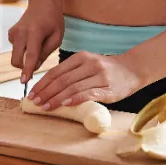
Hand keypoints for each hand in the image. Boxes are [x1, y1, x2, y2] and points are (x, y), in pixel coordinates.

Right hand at [8, 3, 63, 82]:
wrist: (42, 1)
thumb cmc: (53, 19)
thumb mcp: (57, 37)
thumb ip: (45, 53)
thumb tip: (33, 66)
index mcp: (35, 32)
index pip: (30, 55)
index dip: (27, 70)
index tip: (23, 81)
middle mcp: (21, 32)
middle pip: (16, 59)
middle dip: (24, 67)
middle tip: (36, 63)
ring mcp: (13, 32)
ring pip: (16, 55)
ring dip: (25, 56)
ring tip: (37, 44)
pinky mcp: (10, 34)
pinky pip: (15, 49)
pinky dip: (22, 49)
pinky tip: (31, 39)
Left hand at [25, 51, 145, 110]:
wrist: (133, 69)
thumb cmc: (106, 69)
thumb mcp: (87, 64)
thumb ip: (71, 72)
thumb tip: (48, 87)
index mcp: (81, 57)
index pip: (56, 71)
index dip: (43, 83)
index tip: (32, 93)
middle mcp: (89, 64)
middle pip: (62, 80)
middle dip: (46, 92)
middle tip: (35, 102)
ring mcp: (99, 76)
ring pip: (73, 87)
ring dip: (57, 99)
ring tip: (46, 107)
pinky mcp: (108, 89)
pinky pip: (89, 93)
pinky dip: (75, 99)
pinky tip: (65, 104)